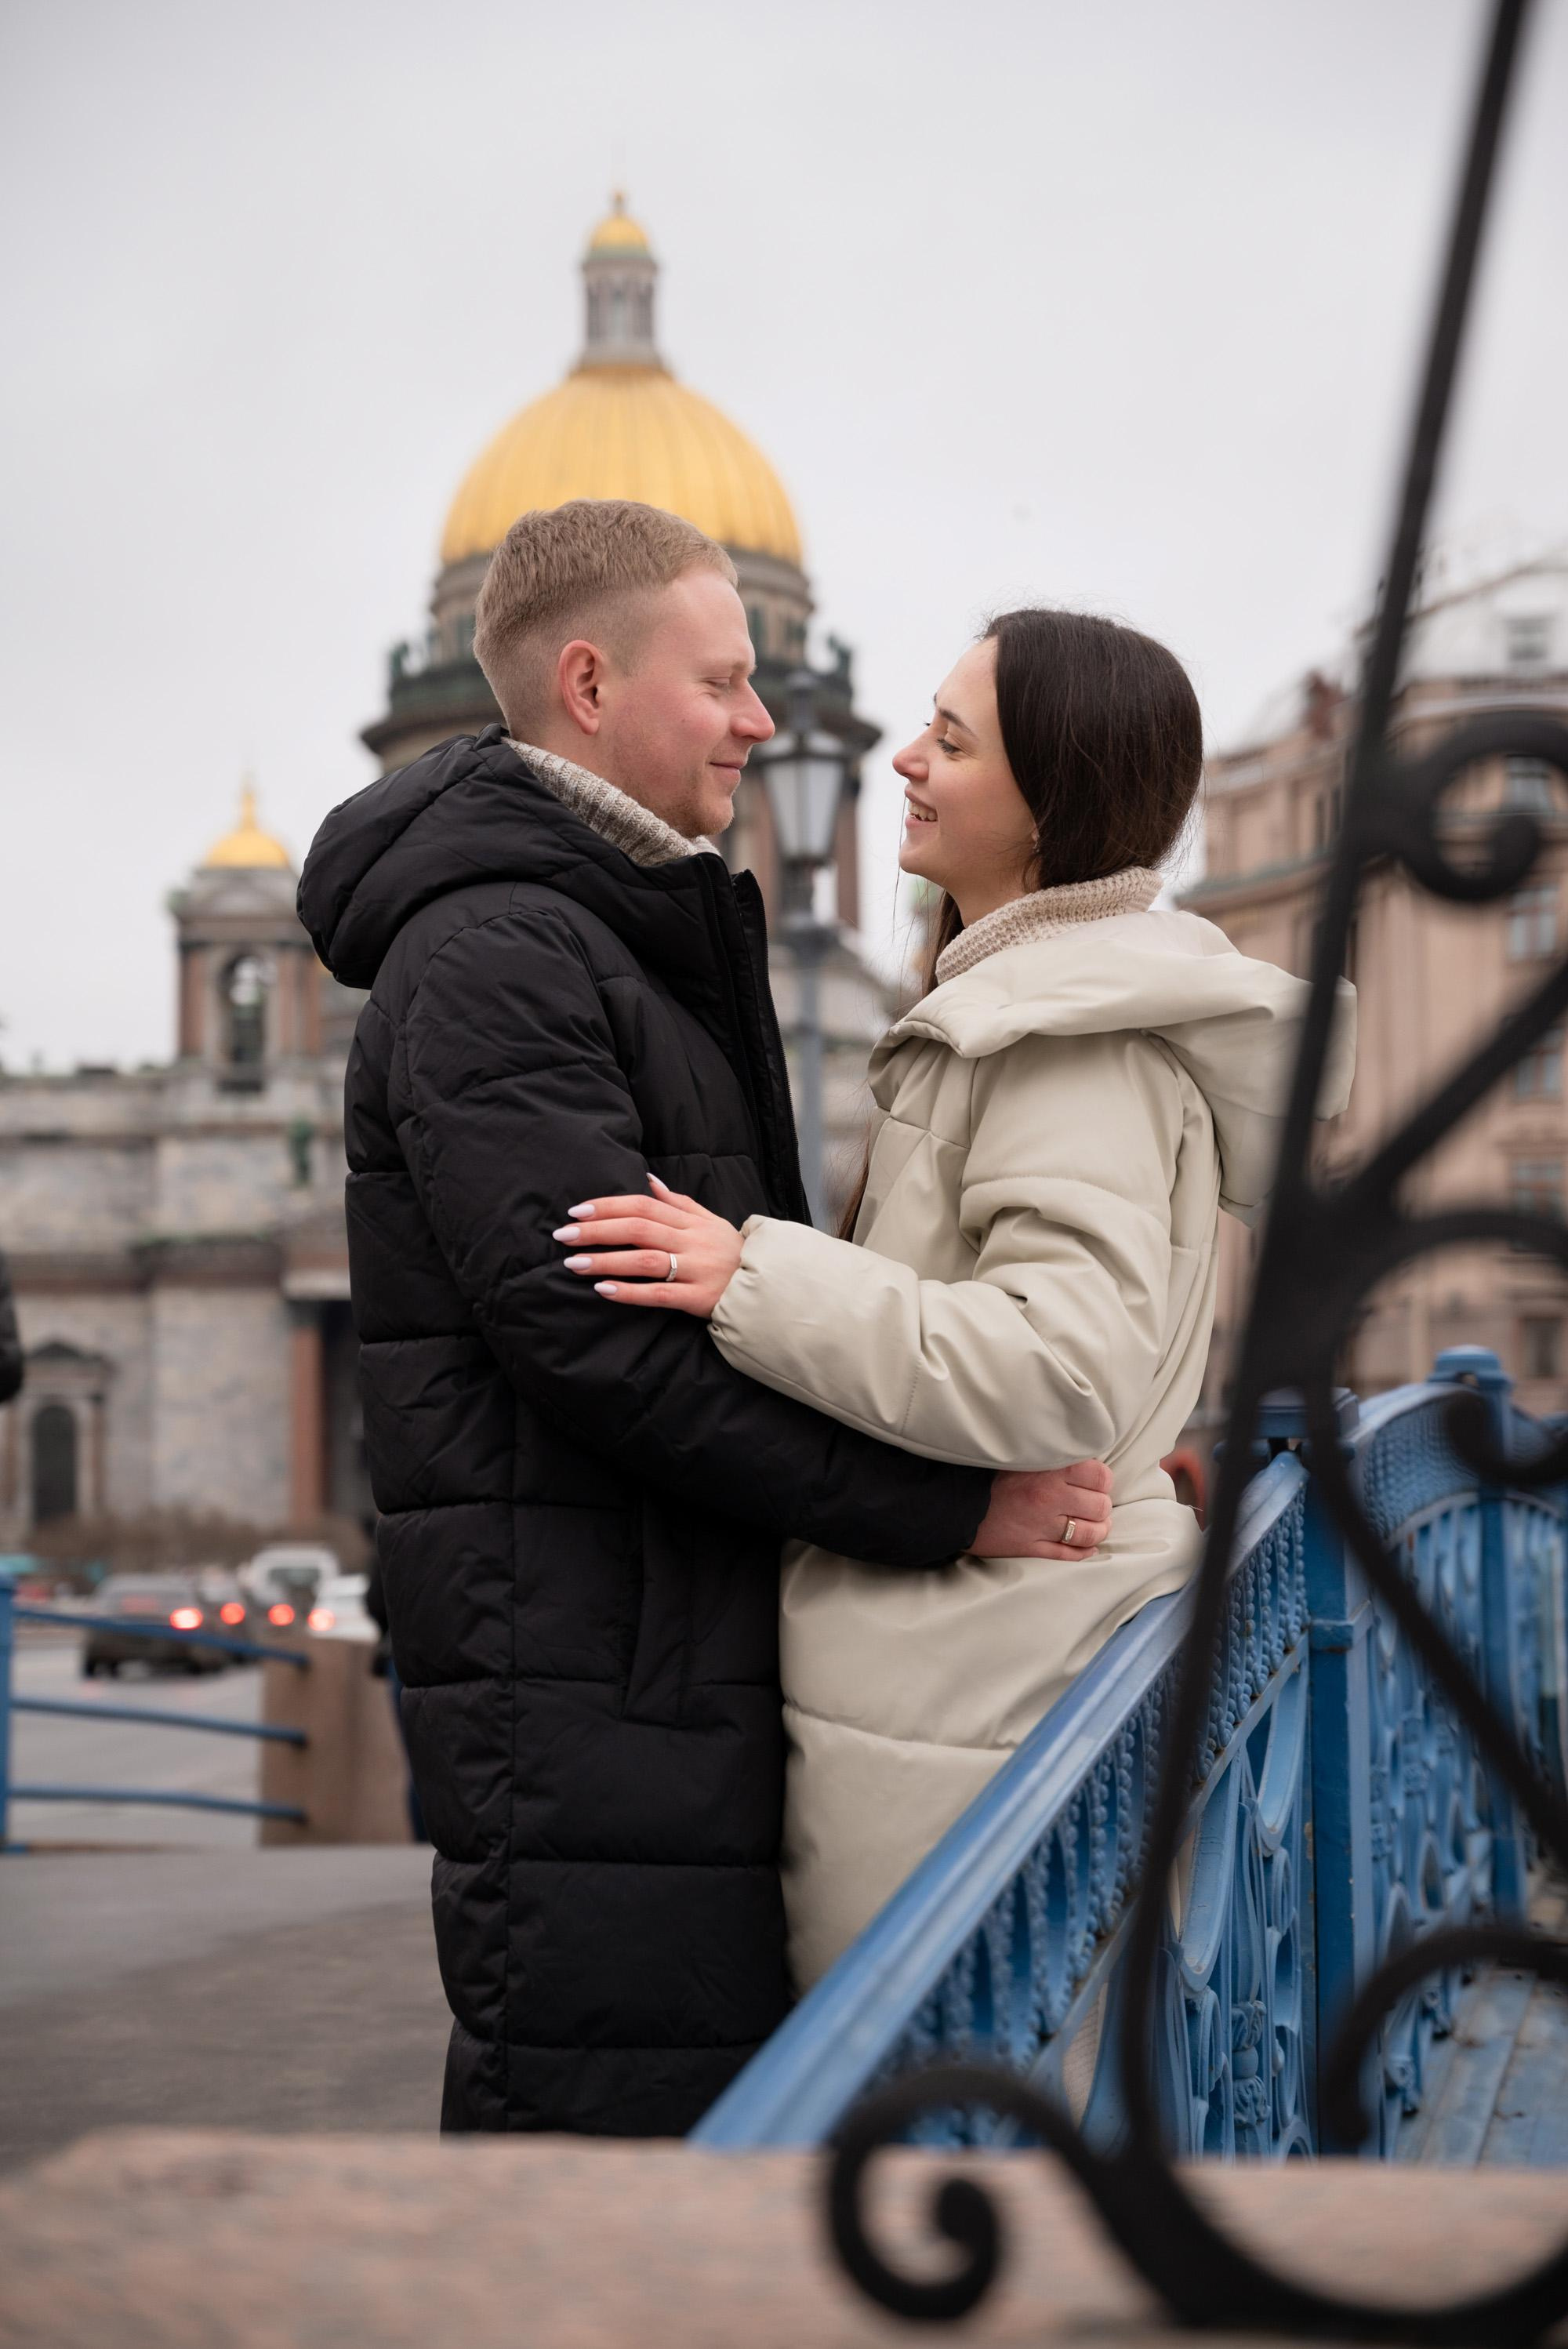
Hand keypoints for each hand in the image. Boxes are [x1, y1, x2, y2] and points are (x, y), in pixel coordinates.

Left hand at [553, 1175, 743, 1319]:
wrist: (768, 1288)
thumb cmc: (733, 1254)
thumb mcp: (710, 1222)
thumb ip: (678, 1202)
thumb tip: (648, 1179)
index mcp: (691, 1221)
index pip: (643, 1206)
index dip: (608, 1206)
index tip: (576, 1211)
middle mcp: (692, 1241)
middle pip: (638, 1229)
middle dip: (597, 1230)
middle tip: (564, 1236)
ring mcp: (696, 1269)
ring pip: (644, 1260)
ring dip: (605, 1261)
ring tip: (573, 1263)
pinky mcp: (698, 1298)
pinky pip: (658, 1294)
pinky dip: (629, 1291)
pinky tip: (603, 1290)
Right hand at [971, 1460, 1112, 1560]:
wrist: (951, 1500)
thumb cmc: (984, 1471)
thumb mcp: (1019, 1451)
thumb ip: (1049, 1452)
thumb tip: (1079, 1452)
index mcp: (1049, 1469)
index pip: (1100, 1476)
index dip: (1102, 1480)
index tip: (1095, 1481)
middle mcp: (1050, 1498)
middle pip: (1100, 1506)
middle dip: (1101, 1506)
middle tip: (1094, 1503)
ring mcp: (1042, 1526)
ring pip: (1089, 1533)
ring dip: (1098, 1530)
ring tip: (1096, 1525)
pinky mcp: (1031, 1547)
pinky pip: (1069, 1554)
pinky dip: (1084, 1552)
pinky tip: (1087, 1547)